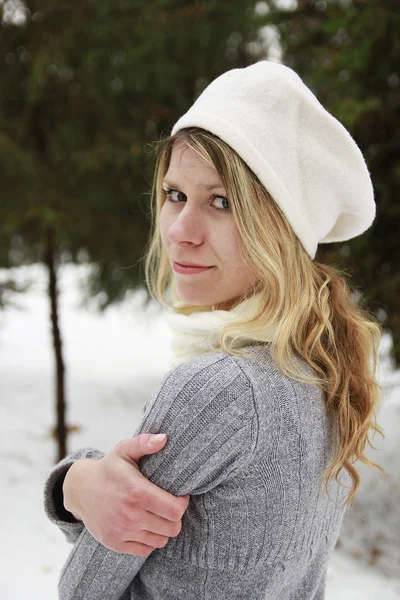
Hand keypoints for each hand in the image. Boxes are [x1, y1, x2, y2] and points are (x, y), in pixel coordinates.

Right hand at [63, 433, 189, 556]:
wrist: (80, 489)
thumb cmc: (109, 468)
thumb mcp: (124, 450)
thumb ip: (144, 443)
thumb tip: (164, 438)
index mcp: (136, 492)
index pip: (175, 510)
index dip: (183, 503)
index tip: (179, 495)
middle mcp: (130, 515)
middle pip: (172, 528)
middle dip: (176, 517)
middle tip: (170, 506)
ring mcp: (122, 531)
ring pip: (161, 540)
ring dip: (164, 529)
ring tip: (159, 515)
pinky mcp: (115, 543)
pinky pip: (146, 550)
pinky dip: (150, 540)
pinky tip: (147, 525)